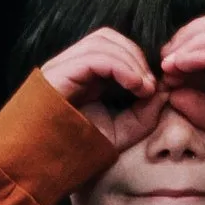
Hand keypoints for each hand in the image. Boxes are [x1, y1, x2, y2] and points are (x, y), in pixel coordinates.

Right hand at [40, 27, 169, 150]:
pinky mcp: (58, 74)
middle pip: (108, 38)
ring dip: (131, 62)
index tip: (154, 88)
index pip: (113, 47)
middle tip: (151, 86)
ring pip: (102, 42)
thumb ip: (143, 115)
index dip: (138, 60)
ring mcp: (62, 67)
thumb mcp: (120, 134)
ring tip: (143, 88)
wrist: (39, 166)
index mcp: (83, 75)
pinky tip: (134, 85)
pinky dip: (119, 67)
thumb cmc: (76, 151)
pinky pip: (94, 58)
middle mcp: (70, 65)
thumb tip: (164, 91)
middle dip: (136, 57)